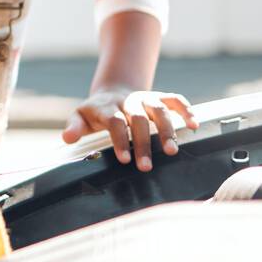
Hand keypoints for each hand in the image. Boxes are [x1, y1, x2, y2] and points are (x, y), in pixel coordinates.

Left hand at [62, 88, 198, 171]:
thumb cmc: (95, 113)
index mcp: (107, 107)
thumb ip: (75, 127)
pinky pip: (175, 100)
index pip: (114, 122)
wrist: (112, 93)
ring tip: (171, 151)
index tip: (125, 159)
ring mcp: (146, 98)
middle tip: (146, 167)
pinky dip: (186, 109)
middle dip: (143, 143)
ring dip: (167, 129)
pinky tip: (195, 124)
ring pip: (159, 109)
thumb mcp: (80, 117)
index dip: (120, 139)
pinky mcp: (160, 97)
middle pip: (138, 119)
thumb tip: (67, 138)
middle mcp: (128, 101)